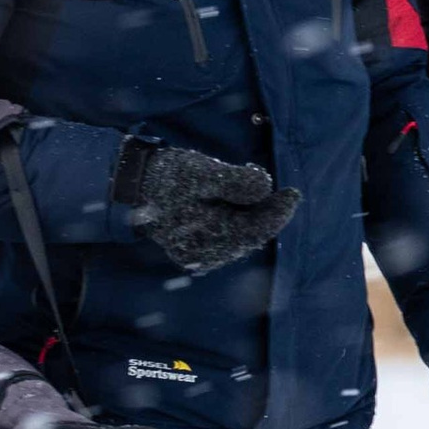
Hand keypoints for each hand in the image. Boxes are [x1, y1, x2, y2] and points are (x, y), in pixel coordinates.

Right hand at [112, 138, 299, 273]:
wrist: (134, 185)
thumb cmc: (168, 176)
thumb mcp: (201, 172)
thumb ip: (234, 181)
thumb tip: (265, 188)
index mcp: (206, 241)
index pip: (255, 230)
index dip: (279, 212)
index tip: (294, 192)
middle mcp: (204, 257)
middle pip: (250, 234)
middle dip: (264, 210)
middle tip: (268, 182)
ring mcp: (200, 256)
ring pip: (240, 235)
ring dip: (251, 212)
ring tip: (246, 183)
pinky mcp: (197, 249)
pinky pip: (228, 235)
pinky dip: (237, 217)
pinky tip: (232, 198)